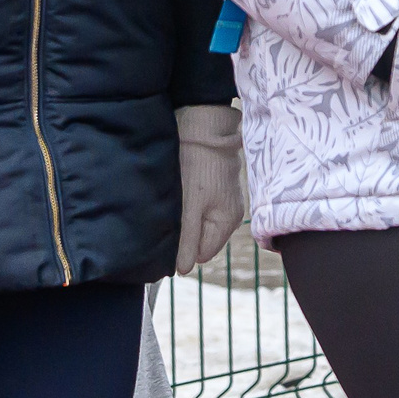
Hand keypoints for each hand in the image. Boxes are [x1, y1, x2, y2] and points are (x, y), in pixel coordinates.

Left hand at [175, 104, 245, 274]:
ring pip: (197, 224)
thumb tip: (184, 270)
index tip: (169, 231)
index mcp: (226, 223)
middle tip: (171, 214)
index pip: (200, 254)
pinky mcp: (214, 188)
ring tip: (175, 199)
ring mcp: (223, 201)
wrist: (204, 127)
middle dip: (183, 232)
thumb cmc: (198, 166)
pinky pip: (198, 208)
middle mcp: (229, 215)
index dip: (183, 247)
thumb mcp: (190, 207)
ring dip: (184, 218)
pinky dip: (187, 204)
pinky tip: (180, 190)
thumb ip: (188, 240)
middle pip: (199, 240)